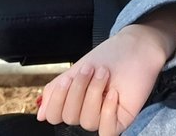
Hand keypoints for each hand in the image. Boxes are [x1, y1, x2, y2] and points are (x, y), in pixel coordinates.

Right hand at [37, 4, 175, 135]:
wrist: (135, 47)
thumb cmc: (108, 56)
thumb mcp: (75, 71)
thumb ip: (55, 91)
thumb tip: (40, 114)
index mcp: (74, 101)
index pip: (54, 115)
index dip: (57, 99)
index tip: (67, 79)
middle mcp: (86, 111)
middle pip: (69, 117)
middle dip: (78, 90)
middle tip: (91, 69)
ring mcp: (104, 117)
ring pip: (87, 122)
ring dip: (94, 93)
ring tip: (104, 74)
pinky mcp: (121, 120)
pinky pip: (106, 131)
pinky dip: (107, 111)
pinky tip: (113, 93)